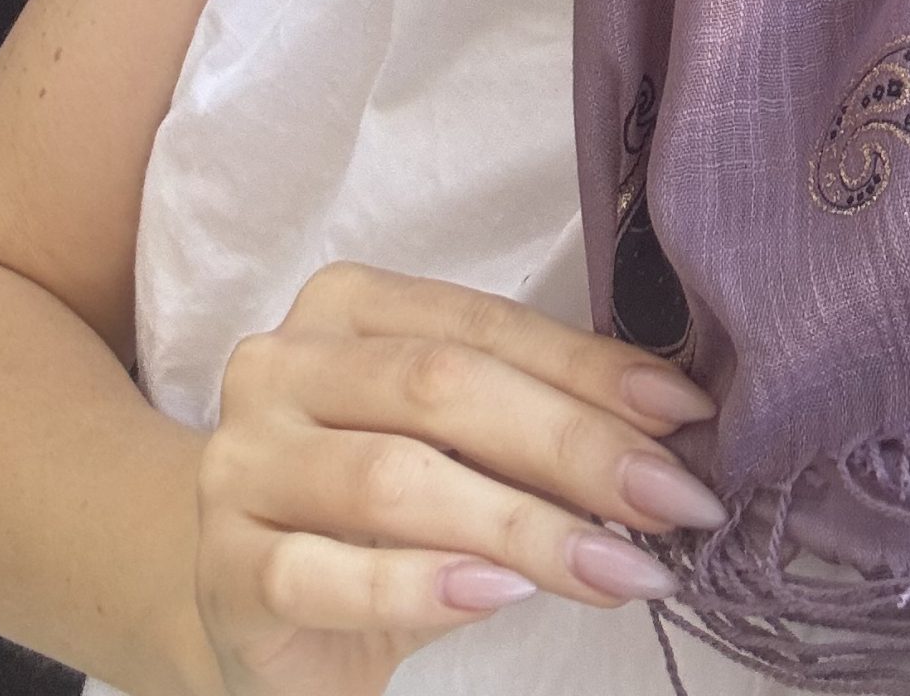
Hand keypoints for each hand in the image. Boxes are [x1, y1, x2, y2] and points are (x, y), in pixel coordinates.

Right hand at [187, 258, 724, 695]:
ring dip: (524, 526)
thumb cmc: (373, 512)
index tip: (686, 417)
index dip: (589, 369)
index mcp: (345, 307)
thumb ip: (531, 419)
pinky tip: (499, 595)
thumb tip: (670, 425)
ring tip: (618, 568)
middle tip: (673, 501)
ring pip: (394, 479)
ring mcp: (241, 465)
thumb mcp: (454, 445)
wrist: (246, 602)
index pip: (481, 324)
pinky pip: (325, 572)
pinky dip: (422, 584)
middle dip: (573, 444)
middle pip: (441, 387)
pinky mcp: (223, 569)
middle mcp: (281, 366)